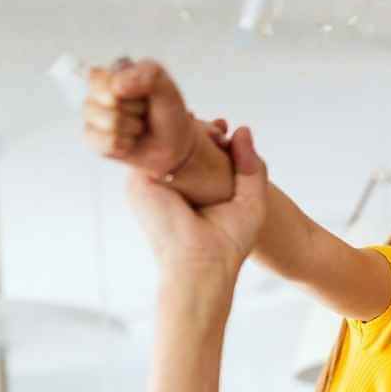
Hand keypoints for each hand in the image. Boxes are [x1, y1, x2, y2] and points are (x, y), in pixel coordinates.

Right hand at [84, 58, 198, 176]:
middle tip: (143, 111)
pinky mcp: (91, 137)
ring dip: (132, 128)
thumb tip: (116, 87)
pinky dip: (126, 144)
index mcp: (114, 72)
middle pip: (109, 99)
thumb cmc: (166, 113)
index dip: (130, 88)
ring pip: (109, 122)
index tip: (145, 94)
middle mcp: (98, 90)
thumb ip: (147, 76)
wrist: (172, 144)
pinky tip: (130, 141)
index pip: (107, 75)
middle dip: (134, 108)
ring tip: (138, 126)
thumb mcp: (167, 88)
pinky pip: (107, 142)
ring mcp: (92, 114)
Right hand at [125, 126, 268, 287]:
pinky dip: (168, 133)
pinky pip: (149, 143)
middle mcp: (167, 182)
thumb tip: (242, 129)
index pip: (192, 149)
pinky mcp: (139, 180)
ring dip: (184, 126)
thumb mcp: (250, 200)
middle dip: (196, 126)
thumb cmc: (227, 243)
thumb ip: (250, 165)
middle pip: (175, 139)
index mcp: (189, 187)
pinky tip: (192, 132)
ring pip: (162, 137)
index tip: (225, 129)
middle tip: (220, 127)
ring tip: (212, 129)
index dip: (207, 133)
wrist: (203, 266)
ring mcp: (150, 180)